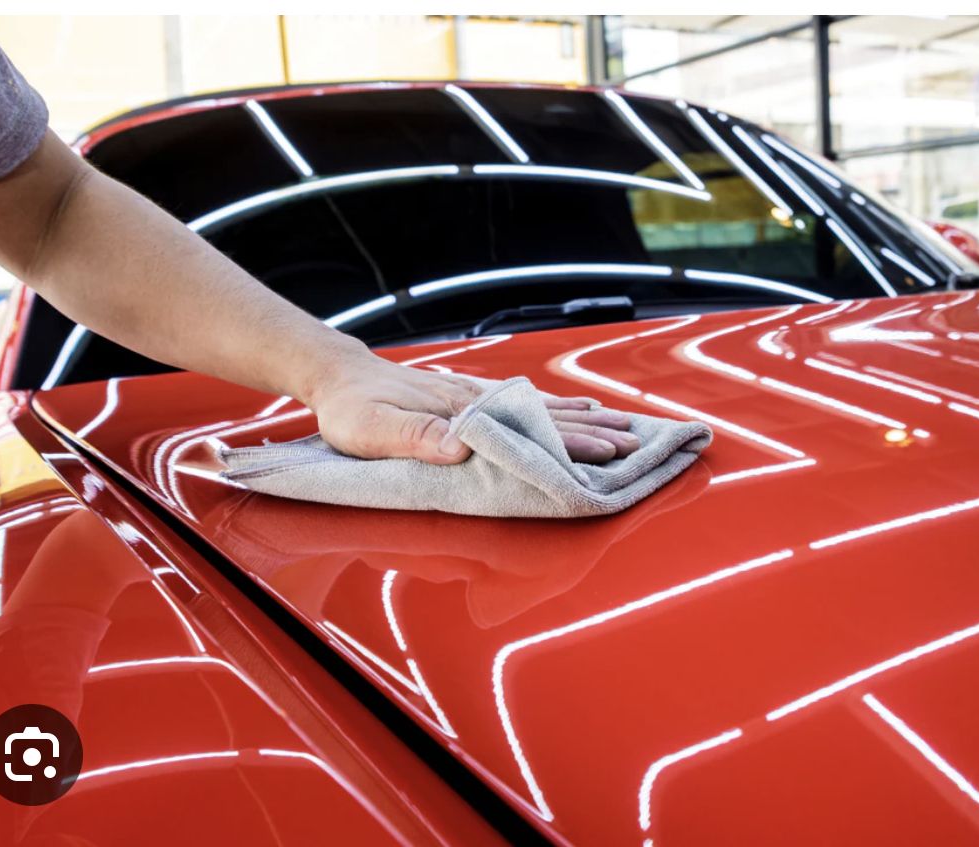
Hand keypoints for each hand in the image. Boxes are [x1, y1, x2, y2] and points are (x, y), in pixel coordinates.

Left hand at [306, 346, 639, 464]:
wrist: (340, 376)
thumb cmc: (352, 409)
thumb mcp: (370, 429)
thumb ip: (414, 438)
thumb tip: (462, 446)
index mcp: (462, 413)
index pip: (529, 431)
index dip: (571, 444)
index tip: (610, 454)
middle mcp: (478, 401)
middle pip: (549, 418)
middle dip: (596, 433)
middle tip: (639, 444)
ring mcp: (479, 397)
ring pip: (545, 408)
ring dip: (586, 419)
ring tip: (625, 426)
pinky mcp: (472, 397)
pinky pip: (526, 403)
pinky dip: (559, 407)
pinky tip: (577, 409)